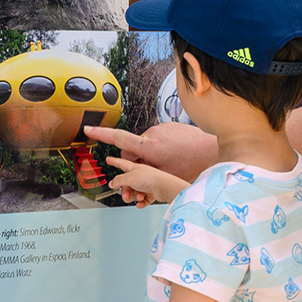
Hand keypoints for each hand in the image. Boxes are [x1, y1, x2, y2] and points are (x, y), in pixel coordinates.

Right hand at [83, 122, 217, 183]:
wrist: (213, 150)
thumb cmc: (191, 165)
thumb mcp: (163, 176)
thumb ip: (144, 172)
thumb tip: (135, 171)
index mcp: (148, 147)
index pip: (118, 137)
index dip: (100, 133)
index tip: (88, 128)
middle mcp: (153, 134)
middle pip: (133, 149)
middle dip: (136, 161)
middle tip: (148, 175)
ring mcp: (162, 128)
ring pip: (146, 145)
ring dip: (150, 155)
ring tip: (168, 165)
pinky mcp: (170, 126)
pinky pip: (158, 138)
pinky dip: (160, 148)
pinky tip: (174, 156)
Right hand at [105, 156, 188, 207]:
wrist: (164, 187)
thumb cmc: (150, 178)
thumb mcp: (129, 178)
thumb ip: (118, 181)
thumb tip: (112, 183)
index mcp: (134, 167)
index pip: (121, 163)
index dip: (114, 161)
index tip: (109, 159)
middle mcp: (140, 175)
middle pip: (127, 183)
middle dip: (125, 191)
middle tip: (126, 195)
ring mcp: (147, 183)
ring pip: (134, 192)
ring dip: (134, 197)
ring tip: (138, 197)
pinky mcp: (153, 192)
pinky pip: (143, 199)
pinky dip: (141, 202)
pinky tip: (141, 203)